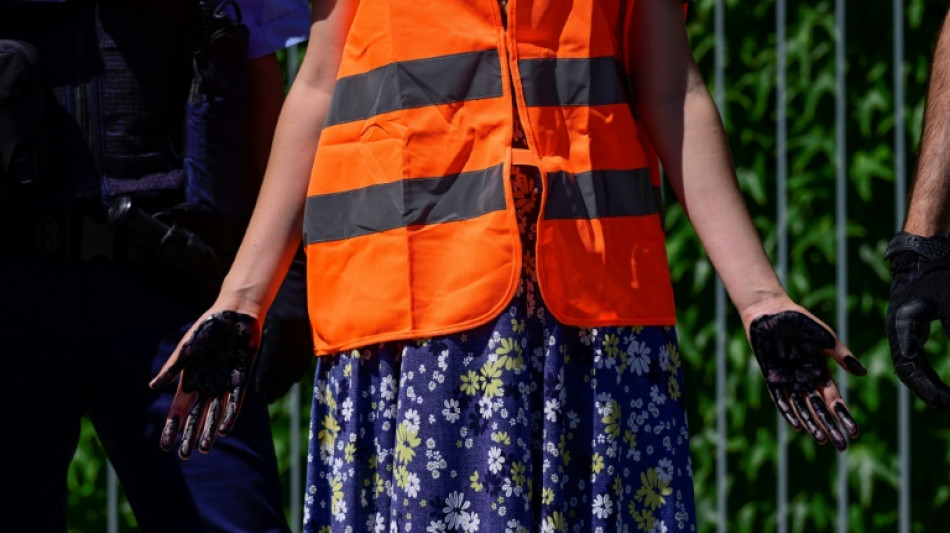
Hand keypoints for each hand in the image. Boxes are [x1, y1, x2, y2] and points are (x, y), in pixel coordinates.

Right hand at [150, 310, 260, 458]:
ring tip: (203, 449)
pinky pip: (235, 401)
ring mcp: (224, 383)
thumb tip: (152, 387)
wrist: (235, 314)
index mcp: (190, 379)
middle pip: (197, 416)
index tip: (164, 446)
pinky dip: (229, 415)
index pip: (179, 409)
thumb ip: (172, 368)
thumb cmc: (208, 328)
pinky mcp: (241, 378)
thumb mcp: (186, 349)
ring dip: (209, 431)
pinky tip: (223, 430)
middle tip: (185, 456)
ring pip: (215, 413)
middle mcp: (207, 385)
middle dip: (190, 435)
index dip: (172, 426)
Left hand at [254, 256, 313, 402]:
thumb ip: (254, 336)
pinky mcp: (311, 337)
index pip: (268, 365)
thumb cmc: (273, 293)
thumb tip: (245, 361)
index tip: (255, 395)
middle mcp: (291, 337)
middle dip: (272, 388)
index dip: (262, 382)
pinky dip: (295, 374)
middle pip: (281, 372)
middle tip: (264, 399)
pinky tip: (288, 380)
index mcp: (276, 331)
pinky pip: (303, 362)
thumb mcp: (262, 314)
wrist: (297, 276)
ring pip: (293, 370)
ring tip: (273, 395)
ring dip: (283, 385)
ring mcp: (304, 338)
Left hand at [749, 310, 864, 450]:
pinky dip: (788, 412)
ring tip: (821, 441)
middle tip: (841, 447)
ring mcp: (788, 380)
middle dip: (831, 427)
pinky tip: (796, 427)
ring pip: (801, 409)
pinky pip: (780, 400)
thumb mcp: (826, 339)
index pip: (835, 400)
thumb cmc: (800, 322)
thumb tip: (861, 373)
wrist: (771, 312)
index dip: (844, 416)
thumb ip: (842, 356)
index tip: (855, 433)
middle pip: (820, 409)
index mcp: (820, 372)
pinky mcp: (771, 378)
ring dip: (811, 425)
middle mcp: (805, 380)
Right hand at [885, 231, 949, 409]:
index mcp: (901, 328)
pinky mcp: (909, 328)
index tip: (946, 403)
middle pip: (907, 371)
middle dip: (927, 391)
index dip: (928, 389)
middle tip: (947, 406)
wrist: (922, 253)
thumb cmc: (937, 275)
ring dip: (926, 384)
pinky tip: (938, 381)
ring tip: (944, 399)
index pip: (909, 367)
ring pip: (909, 366)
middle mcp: (897, 332)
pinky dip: (926, 372)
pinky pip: (913, 357)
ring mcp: (901, 331)